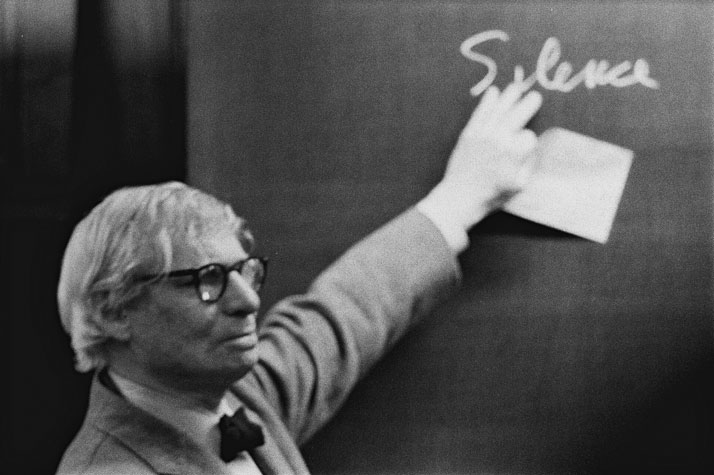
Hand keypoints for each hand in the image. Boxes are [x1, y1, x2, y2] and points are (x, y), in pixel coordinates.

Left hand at [421, 82, 542, 230]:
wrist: (459, 198)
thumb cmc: (490, 196)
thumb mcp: (518, 186)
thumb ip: (527, 164)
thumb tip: (532, 147)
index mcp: (513, 156)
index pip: (529, 138)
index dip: (531, 140)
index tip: (529, 144)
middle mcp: (498, 142)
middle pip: (516, 117)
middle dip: (527, 105)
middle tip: (535, 96)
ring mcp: (482, 136)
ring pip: (498, 112)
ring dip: (508, 98)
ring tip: (516, 87)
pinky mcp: (468, 135)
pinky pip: (480, 114)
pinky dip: (487, 102)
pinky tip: (493, 92)